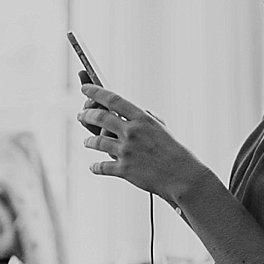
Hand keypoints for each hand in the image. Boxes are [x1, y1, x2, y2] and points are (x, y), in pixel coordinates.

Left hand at [78, 83, 206, 202]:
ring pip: (96, 141)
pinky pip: (101, 166)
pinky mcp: (123, 170)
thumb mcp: (161, 128)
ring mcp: (126, 151)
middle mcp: (132, 132)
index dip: (95, 92)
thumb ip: (145, 119)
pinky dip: (95, 167)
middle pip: (100, 118)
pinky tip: (93, 166)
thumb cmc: (174, 151)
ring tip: (86, 141)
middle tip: (81, 115)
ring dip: (88, 141)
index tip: (85, 88)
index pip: (113, 100)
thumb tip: (133, 113)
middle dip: (86, 115)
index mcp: (142, 119)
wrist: (182, 175)